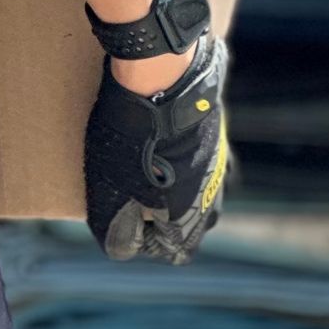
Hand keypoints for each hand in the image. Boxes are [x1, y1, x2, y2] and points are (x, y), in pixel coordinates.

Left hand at [83, 30, 229, 261]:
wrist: (162, 77)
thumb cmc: (133, 142)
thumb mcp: (112, 196)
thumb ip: (116, 232)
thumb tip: (120, 248)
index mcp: (194, 220)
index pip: (171, 250)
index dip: (138, 237)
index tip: (117, 212)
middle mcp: (213, 194)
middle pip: (181, 218)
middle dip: (151, 208)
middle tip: (122, 182)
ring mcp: (216, 159)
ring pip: (185, 183)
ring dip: (161, 175)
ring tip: (131, 153)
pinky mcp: (211, 128)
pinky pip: (187, 149)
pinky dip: (168, 146)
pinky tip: (147, 128)